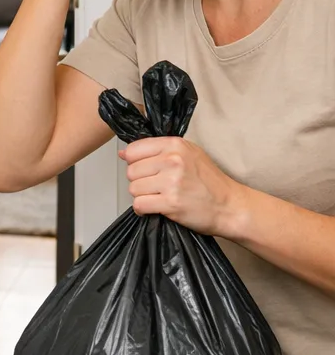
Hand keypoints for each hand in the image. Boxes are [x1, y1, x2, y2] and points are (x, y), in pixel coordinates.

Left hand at [120, 137, 246, 236]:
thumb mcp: (188, 155)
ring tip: (160, 197)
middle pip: (131, 171)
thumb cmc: (209, 182)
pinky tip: (156, 207)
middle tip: (157, 187)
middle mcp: (172, 160)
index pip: (134, 150)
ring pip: (133, 189)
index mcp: (175, 145)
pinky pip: (139, 205)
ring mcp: (172, 182)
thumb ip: (157, 151)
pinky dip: (143, 209)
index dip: (135, 163)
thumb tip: (123, 154)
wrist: (231, 205)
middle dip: (140, 182)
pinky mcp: (171, 202)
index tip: (147, 171)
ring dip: (142, 196)